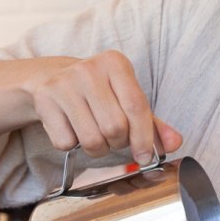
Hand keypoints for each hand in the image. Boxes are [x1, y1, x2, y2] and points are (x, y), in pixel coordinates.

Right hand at [21, 50, 181, 163]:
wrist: (50, 78)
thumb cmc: (98, 92)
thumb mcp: (126, 98)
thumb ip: (152, 122)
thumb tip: (175, 143)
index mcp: (115, 63)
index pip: (136, 106)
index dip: (144, 138)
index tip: (145, 157)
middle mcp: (89, 69)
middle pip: (115, 127)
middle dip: (118, 143)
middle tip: (114, 139)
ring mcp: (64, 83)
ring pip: (91, 139)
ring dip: (97, 148)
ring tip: (94, 134)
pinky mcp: (45, 99)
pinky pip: (66, 142)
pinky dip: (72, 145)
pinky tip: (72, 128)